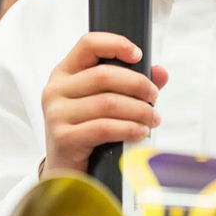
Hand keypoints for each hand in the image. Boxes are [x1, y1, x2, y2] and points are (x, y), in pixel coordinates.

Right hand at [41, 32, 167, 173]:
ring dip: (138, 110)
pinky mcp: (63, 138)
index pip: (88, 44)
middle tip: (154, 96)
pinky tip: (141, 132)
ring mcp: (56, 114)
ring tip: (152, 118)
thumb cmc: (87, 131)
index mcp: (65, 73)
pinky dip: (129, 128)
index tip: (138, 55)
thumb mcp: (105, 102)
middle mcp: (56, 90)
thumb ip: (131, 84)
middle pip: (103, 75)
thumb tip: (160, 73)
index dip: (115, 44)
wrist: (66, 172)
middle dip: (137, 84)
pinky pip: (104, 128)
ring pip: (108, 103)